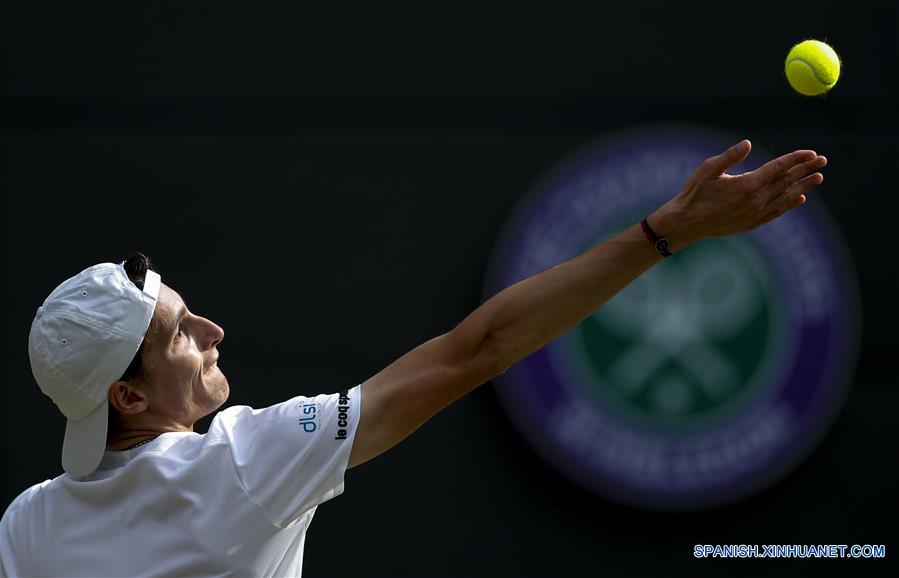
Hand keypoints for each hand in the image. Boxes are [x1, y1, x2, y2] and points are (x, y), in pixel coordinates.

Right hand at [656, 139, 826, 245]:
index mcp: (747, 184)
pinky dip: (790, 204)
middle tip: (822, 161)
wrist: (686, 223)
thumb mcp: (708, 170)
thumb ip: (730, 156)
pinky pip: (776, 212)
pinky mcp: (751, 223)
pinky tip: (800, 198)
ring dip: (804, 186)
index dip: (796, 159)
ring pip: (786, 197)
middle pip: (786, 181)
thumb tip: (747, 143)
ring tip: (818, 178)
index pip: (778, 168)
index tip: (811, 152)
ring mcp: (755, 213)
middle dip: (806, 169)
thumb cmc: (694, 194)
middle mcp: (755, 200)